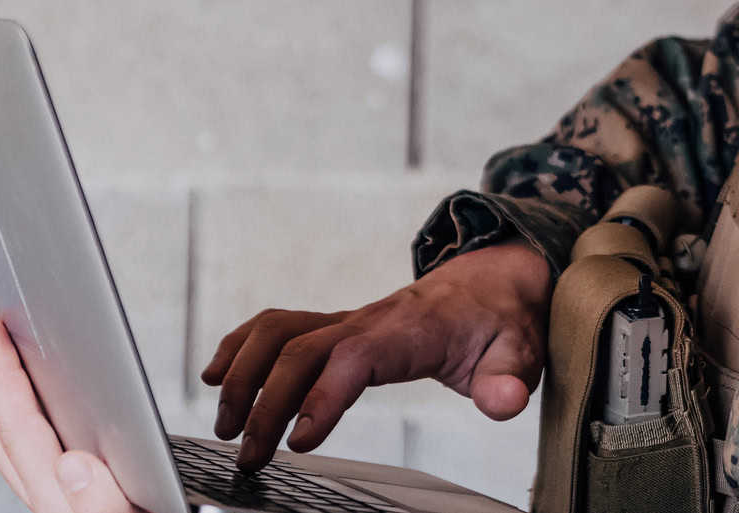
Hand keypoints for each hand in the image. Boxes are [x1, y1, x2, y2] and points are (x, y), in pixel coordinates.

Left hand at [0, 314, 143, 512]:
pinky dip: (11, 426)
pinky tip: (13, 412)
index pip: (23, 434)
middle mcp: (53, 506)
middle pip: (4, 437)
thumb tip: (72, 463)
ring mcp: (59, 507)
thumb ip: (104, 506)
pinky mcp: (73, 506)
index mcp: (67, 506)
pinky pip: (25, 460)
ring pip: (8, 449)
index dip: (3, 379)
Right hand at [203, 240, 552, 469]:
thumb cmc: (502, 318)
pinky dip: (241, 345)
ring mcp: (348, 320)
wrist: (495, 280)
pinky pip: (279, 326)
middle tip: (250, 457)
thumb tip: (504, 401)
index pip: (352, 357)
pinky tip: (217, 375)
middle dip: (266, 401)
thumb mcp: (520, 350)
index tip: (298, 441)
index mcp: (408, 330)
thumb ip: (509, 378)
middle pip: (300, 348)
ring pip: (278, 330)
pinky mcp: (338, 327)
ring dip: (243, 372)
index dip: (321, 396)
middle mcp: (368, 320)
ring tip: (226, 424)